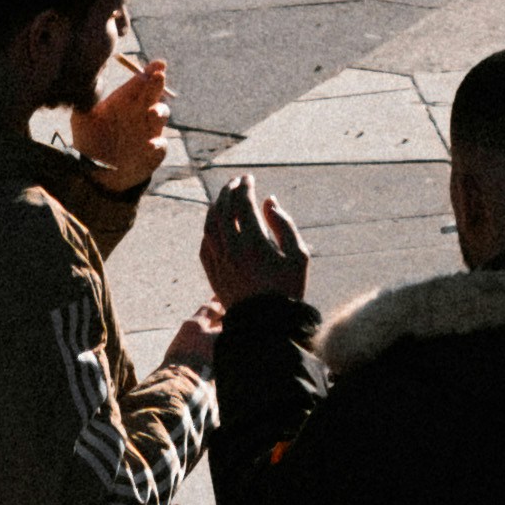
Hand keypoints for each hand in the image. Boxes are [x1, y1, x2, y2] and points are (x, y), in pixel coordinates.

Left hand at [74, 40, 173, 191]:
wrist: (95, 173)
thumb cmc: (88, 141)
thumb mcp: (81, 120)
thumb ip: (84, 102)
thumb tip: (87, 84)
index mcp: (125, 99)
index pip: (140, 81)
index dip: (150, 71)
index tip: (157, 64)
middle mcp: (140, 111)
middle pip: (154, 92)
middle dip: (158, 83)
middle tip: (159, 76)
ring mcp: (149, 130)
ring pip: (162, 114)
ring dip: (160, 111)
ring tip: (152, 113)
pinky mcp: (153, 152)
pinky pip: (161, 145)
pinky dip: (158, 144)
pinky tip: (150, 145)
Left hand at [202, 175, 310, 306]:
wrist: (268, 326)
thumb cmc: (288, 289)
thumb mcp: (298, 255)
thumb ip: (285, 224)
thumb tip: (268, 201)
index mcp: (254, 243)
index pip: (243, 203)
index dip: (245, 186)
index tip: (250, 178)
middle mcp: (232, 250)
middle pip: (223, 209)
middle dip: (229, 191)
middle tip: (236, 182)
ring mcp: (220, 263)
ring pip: (209, 225)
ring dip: (215, 207)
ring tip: (224, 198)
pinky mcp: (213, 275)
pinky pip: (205, 245)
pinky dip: (209, 229)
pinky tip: (216, 224)